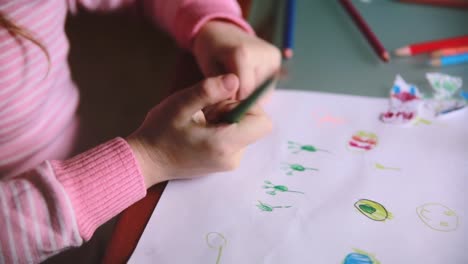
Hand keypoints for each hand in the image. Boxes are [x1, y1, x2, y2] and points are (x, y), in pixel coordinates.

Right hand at [127, 74, 271, 187]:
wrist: (145, 161)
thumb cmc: (159, 132)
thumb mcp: (179, 105)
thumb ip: (208, 91)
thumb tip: (235, 79)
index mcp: (225, 144)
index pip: (262, 122)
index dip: (248, 105)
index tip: (221, 102)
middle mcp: (232, 158)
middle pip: (253, 124)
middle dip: (233, 111)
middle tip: (205, 112)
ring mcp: (229, 162)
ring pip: (243, 129)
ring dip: (226, 119)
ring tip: (199, 122)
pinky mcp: (223, 162)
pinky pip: (234, 138)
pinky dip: (222, 129)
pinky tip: (200, 131)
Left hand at [193, 20, 280, 99]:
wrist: (222, 31)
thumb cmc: (212, 50)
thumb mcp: (208, 68)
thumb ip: (220, 87)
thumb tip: (232, 104)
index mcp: (243, 54)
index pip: (245, 92)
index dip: (233, 101)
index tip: (223, 101)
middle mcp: (264, 54)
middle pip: (256, 93)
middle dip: (241, 98)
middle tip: (228, 93)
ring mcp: (273, 57)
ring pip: (263, 92)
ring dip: (249, 95)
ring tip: (236, 84)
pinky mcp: (277, 59)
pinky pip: (268, 86)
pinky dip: (256, 89)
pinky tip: (245, 81)